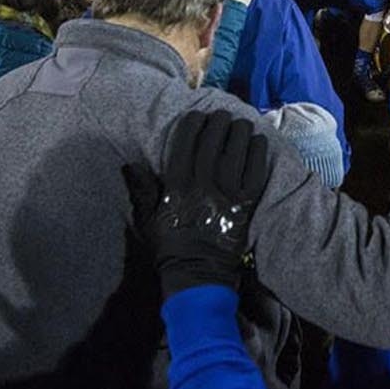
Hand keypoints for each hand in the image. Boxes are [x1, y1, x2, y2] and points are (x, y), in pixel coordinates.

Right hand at [129, 110, 271, 299]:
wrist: (198, 274)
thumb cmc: (169, 248)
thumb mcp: (147, 220)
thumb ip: (141, 190)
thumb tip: (130, 164)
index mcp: (177, 186)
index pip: (185, 144)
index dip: (192, 125)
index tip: (196, 115)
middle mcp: (202, 185)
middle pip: (212, 143)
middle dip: (217, 123)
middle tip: (221, 114)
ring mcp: (227, 194)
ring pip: (236, 152)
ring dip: (240, 132)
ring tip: (241, 122)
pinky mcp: (246, 204)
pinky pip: (255, 171)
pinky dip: (258, 153)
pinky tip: (259, 140)